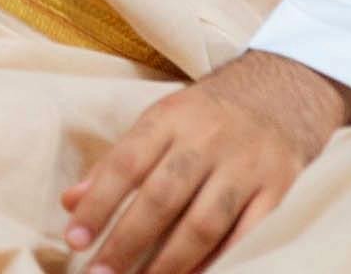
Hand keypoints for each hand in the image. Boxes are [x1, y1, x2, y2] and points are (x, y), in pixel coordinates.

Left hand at [61, 51, 350, 273]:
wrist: (280, 94)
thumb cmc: (203, 117)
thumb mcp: (157, 122)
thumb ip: (115, 162)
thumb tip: (71, 202)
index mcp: (169, 119)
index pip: (126, 163)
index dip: (98, 203)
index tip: (74, 238)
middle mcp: (206, 140)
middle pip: (162, 196)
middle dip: (127, 240)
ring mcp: (245, 166)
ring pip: (204, 222)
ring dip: (170, 261)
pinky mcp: (276, 190)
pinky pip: (246, 234)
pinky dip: (219, 260)